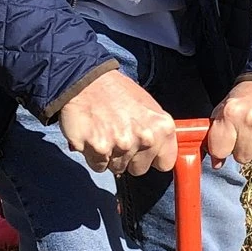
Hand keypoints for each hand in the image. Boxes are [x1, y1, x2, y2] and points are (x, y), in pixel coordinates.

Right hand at [57, 69, 176, 175]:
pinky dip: (94, 156)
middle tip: (118, 138)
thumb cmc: (117, 92)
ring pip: (117, 169)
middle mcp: (146, 138)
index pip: (165, 163)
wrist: (86, 81)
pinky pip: (98, 166)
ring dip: (110, 157)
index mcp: (162, 127)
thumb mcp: (148, 107)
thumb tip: (158, 153)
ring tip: (105, 133)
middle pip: (139, 169)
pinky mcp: (99, 149)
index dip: (152, 159)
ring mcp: (122, 145)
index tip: (144, 153)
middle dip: (129, 159)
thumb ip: (156, 132)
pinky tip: (93, 137)